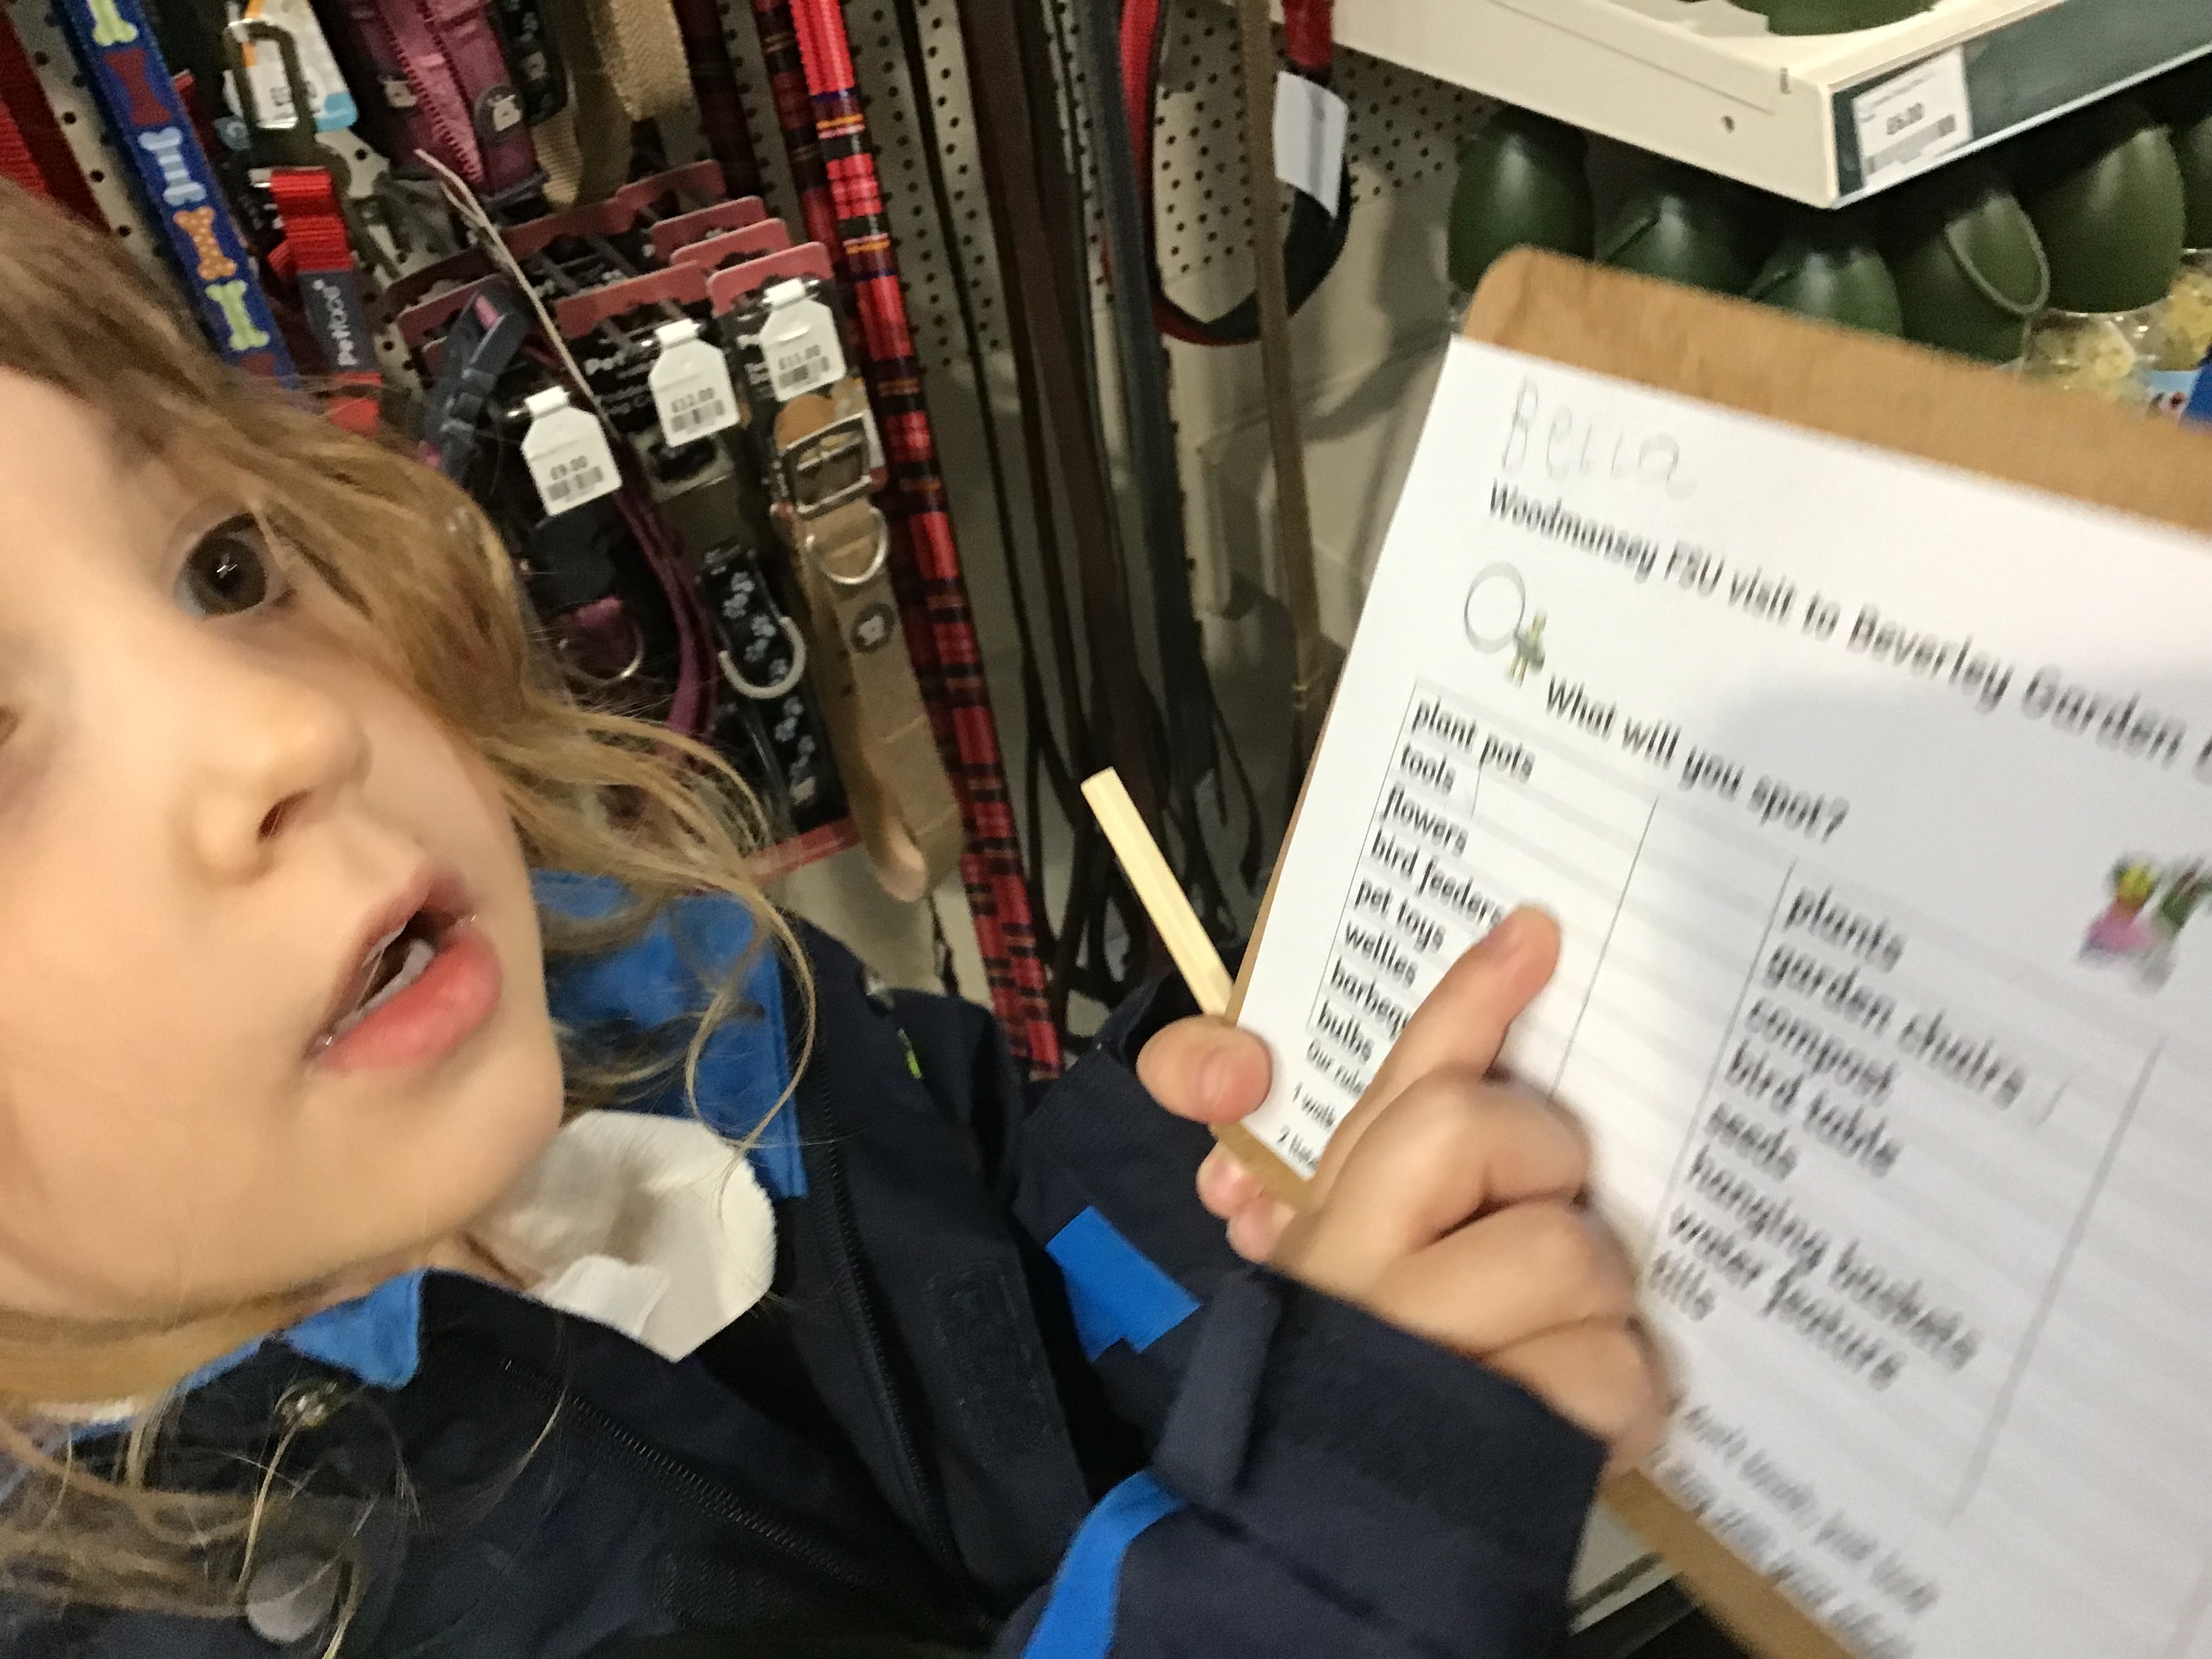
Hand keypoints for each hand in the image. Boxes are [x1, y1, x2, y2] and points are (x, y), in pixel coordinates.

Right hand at [1135, 909, 1666, 1471]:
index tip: (1539, 933)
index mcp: (1336, 1215)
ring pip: (1569, 1257)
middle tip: (1544, 1242)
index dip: (1473, 1000)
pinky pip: (1604, 1375)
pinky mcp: (1491, 1432)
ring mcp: (1419, 1344)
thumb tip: (1463, 992)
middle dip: (1553, 1182)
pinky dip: (1619, 1407)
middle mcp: (1359, 1264)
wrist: (1323, 1549)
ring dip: (1598, 1318)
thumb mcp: (1372, 1269)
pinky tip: (1584, 1425)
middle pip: (1494, 1137)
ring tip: (1560, 1361)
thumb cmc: (1368, 1393)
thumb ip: (1408, 1155)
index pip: (1406, 1081)